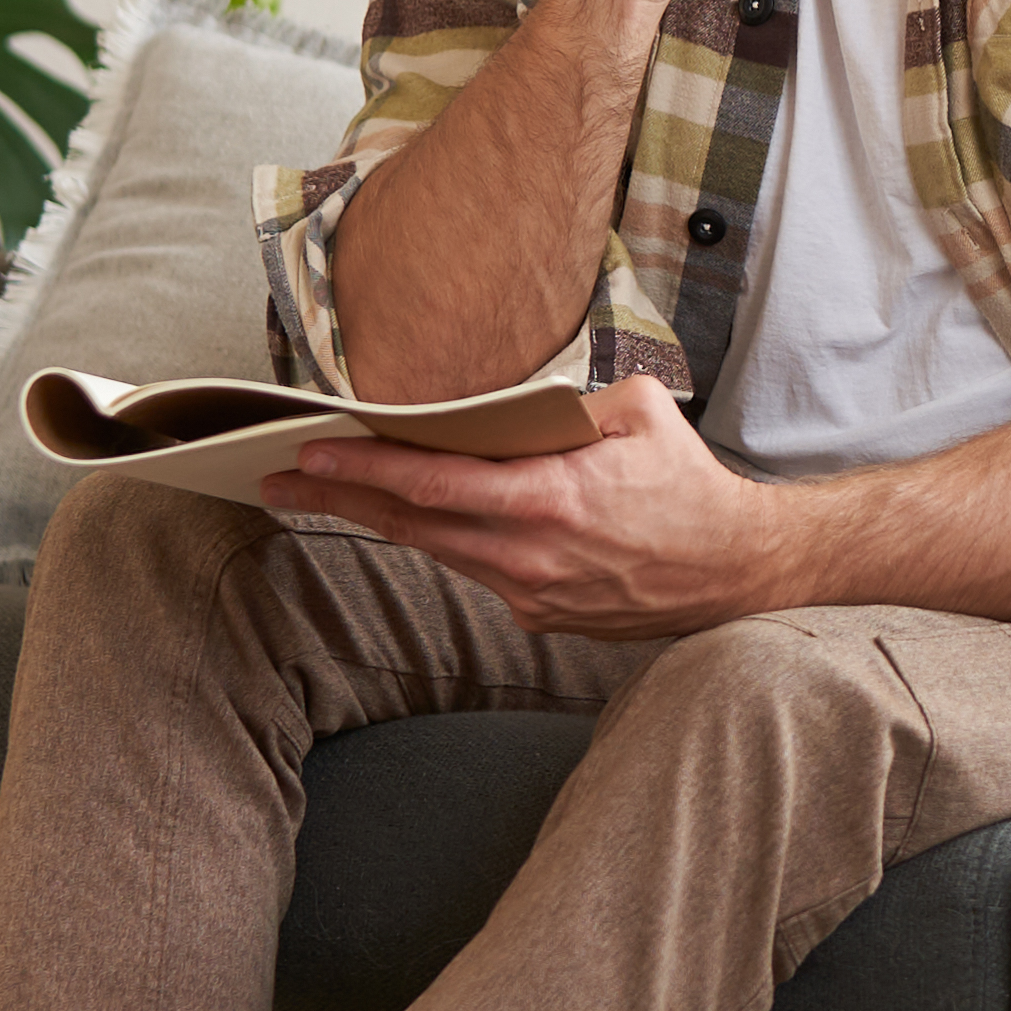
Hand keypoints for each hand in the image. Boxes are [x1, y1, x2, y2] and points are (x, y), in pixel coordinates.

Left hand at [253, 380, 811, 634]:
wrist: (736, 570)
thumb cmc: (689, 482)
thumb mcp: (640, 409)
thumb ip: (569, 398)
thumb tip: (513, 394)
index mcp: (549, 499)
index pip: (432, 483)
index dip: (362, 470)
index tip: (307, 454)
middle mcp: (530, 555)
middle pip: (411, 526)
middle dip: (337, 502)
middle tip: (274, 482)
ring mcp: (532, 593)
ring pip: (436, 551)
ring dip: (379, 522)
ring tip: (325, 496)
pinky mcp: (541, 616)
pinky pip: (475, 571)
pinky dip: (442, 542)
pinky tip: (415, 519)